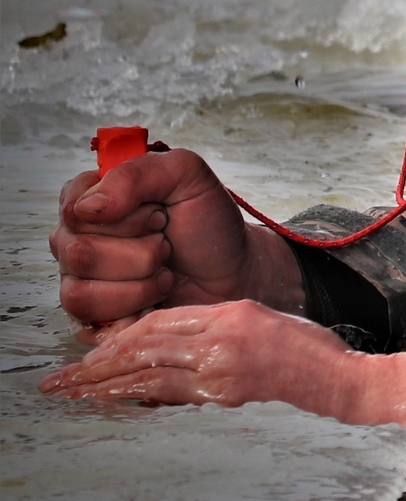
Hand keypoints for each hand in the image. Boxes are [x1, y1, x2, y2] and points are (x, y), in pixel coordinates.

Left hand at [39, 300, 405, 433]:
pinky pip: (174, 399)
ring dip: (107, 389)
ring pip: (152, 378)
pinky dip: (141, 401)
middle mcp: (221, 342)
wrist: (343, 382)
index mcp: (227, 316)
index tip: (88, 351)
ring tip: (74, 396)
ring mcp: (224, 374)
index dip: (118, 338)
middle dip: (97, 367)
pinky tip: (121, 407)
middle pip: (144, 350)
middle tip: (59, 381)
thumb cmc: (309, 349)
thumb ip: (213, 326)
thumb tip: (162, 340)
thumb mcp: (258, 319)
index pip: (157, 323)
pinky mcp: (230, 399)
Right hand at [49, 149, 302, 331]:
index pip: (75, 209)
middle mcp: (76, 238)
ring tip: (165, 274)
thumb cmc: (208, 223)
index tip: (160, 214)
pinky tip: (156, 300)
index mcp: (92, 198)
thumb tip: (89, 206)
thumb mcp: (186, 175)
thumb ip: (136, 174)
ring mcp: (80, 281)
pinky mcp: (90, 321)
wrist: (235, 272)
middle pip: (78, 253)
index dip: (124, 216)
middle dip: (141, 252)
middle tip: (168, 245)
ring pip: (80, 293)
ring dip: (139, 285)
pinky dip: (133, 313)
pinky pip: (88, 326)